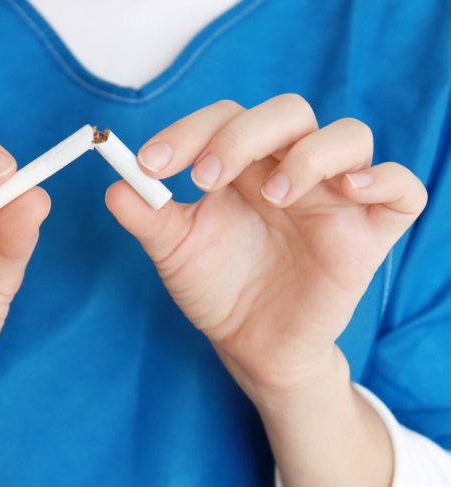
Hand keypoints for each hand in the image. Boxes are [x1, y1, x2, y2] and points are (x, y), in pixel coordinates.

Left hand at [106, 94, 426, 400]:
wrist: (252, 345)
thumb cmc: (217, 288)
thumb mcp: (175, 251)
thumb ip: (147, 217)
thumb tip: (114, 186)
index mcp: (242, 165)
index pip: (226, 117)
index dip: (189, 130)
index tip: (149, 164)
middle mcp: (289, 169)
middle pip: (286, 113)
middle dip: (243, 137)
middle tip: (204, 179)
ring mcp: (333, 197)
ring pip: (347, 136)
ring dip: (308, 156)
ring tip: (274, 197)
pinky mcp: (369, 232)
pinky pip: (401, 188)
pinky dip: (383, 179)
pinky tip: (348, 191)